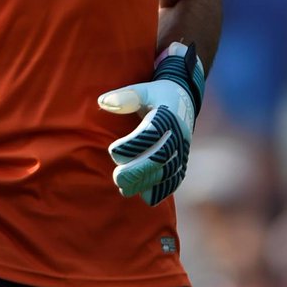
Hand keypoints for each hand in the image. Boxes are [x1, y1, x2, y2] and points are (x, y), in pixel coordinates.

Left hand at [98, 43, 203, 205]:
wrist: (183, 100)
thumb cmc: (156, 95)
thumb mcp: (143, 89)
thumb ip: (125, 96)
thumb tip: (103, 101)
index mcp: (168, 113)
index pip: (152, 132)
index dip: (133, 144)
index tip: (113, 151)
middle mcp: (179, 133)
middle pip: (161, 155)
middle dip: (139, 169)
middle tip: (117, 177)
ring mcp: (183, 148)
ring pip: (168, 170)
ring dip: (147, 182)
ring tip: (124, 188)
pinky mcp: (183, 159)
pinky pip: (176, 178)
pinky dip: (163, 189)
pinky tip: (146, 197)